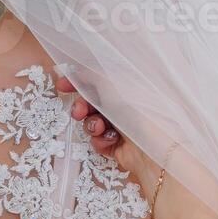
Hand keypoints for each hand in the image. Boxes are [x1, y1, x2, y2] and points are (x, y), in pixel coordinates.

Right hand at [57, 77, 162, 194]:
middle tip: (79, 112)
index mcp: (127, 86)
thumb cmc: (140, 112)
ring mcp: (123, 126)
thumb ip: (92, 75)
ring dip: (92, 125)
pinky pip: (99, 140)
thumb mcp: (113, 85)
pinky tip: (110, 140)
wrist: (155, 150)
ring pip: (93, 122)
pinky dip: (101, 140)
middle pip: (92, 103)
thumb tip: (75, 69)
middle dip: (82, 107)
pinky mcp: (119, 145)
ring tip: (100, 128)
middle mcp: (125, 105)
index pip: (98, 80)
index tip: (62, 84)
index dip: (78, 82)